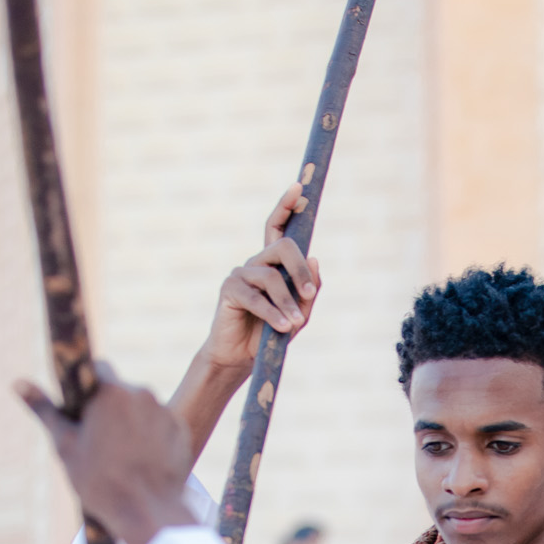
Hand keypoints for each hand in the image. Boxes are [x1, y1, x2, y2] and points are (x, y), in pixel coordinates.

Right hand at [16, 369, 193, 543]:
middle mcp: (142, 393)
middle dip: (110, 408)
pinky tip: (143, 461)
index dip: (88, 389)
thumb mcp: (65, 445)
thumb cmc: (100, 481)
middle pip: (121, 391)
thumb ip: (44, 410)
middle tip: (100, 441)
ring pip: (142, 408)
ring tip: (123, 456)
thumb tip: (17, 383)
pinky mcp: (181, 430)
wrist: (147, 513)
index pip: (97, 369)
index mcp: (111, 391)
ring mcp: (165, 412)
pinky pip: (162, 425)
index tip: (84, 409)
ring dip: (132, 422)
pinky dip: (153, 437)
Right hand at [199, 183, 321, 373]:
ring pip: (271, 278)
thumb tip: (314, 258)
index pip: (278, 227)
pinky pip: (254, 297)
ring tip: (294, 324)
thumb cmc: (273, 334)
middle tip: (309, 296)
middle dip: (299, 270)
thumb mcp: (300, 314)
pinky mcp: (229, 290)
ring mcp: (241, 274)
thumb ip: (310, 290)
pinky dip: (272, 313)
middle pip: (282, 247)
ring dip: (287, 303)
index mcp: (274, 264)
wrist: (242, 357)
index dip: (287, 206)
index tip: (299, 187)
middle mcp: (257, 263)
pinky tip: (283, 328)